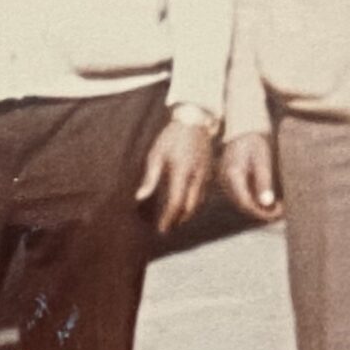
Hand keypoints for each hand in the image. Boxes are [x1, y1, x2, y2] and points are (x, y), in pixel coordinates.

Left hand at [134, 119, 214, 233]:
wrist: (194, 121)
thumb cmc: (171, 137)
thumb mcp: (156, 155)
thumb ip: (150, 178)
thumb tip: (140, 197)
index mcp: (182, 171)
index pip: (176, 202)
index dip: (169, 218)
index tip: (162, 228)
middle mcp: (196, 175)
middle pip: (189, 206)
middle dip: (179, 219)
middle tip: (168, 227)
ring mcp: (205, 174)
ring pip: (198, 202)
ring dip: (187, 213)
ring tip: (175, 220)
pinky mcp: (209, 172)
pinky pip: (203, 194)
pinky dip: (194, 204)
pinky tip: (186, 206)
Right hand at [219, 133, 281, 221]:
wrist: (243, 129)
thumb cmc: (254, 142)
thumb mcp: (262, 160)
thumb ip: (263, 181)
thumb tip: (267, 203)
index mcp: (232, 175)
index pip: (245, 203)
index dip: (262, 212)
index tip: (279, 212)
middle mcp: (225, 181)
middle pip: (243, 205)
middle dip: (262, 211)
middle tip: (281, 210)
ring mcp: (226, 181)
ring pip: (243, 202)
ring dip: (259, 207)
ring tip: (277, 205)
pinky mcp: (230, 181)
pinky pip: (242, 195)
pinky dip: (255, 199)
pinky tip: (268, 198)